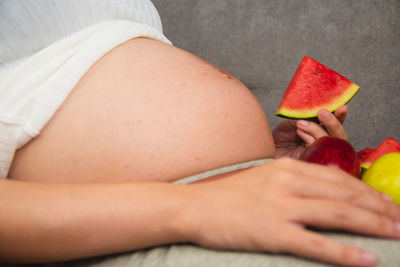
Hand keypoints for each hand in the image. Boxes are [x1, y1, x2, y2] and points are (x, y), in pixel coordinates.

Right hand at [182, 158, 399, 266]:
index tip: (385, 203)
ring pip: (339, 215)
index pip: (337, 177)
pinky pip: (317, 242)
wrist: (194, 207)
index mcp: (286, 168)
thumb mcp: (262, 178)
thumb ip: (291, 182)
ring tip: (397, 234)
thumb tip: (320, 192)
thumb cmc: (227, 195)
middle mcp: (289, 183)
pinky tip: (368, 259)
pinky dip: (345, 252)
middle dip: (379, 208)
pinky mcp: (274, 232)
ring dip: (374, 226)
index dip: (366, 191)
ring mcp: (282, 207)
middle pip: (345, 195)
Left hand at [273, 105, 347, 158]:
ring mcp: (318, 156)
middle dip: (333, 123)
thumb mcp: (293, 122)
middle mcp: (323, 146)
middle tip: (322, 113)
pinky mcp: (310, 164)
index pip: (336, 126)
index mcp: (321, 133)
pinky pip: (318, 151)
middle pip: (340, 138)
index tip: (342, 107)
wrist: (262, 152)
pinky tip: (299, 133)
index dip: (341, 117)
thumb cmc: (278, 138)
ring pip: (330, 143)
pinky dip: (310, 139)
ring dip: (316, 130)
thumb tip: (320, 108)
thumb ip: (307, 116)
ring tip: (300, 124)